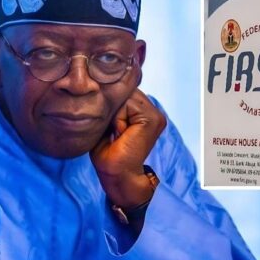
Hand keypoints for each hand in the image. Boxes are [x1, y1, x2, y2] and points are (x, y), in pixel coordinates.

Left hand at [91, 88, 165, 208]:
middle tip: (113, 131)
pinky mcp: (153, 119)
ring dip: (115, 114)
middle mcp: (152, 109)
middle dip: (113, 107)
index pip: (123, 89)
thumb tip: (103, 86)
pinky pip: (128, 104)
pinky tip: (121, 134)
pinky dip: (119, 118)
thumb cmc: (107, 153)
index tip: (109, 124)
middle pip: (125, 89)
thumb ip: (110, 105)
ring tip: (117, 133)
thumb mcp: (105, 122)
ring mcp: (156, 113)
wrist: (116, 173)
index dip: (111, 102)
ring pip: (126, 95)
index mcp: (142, 109)